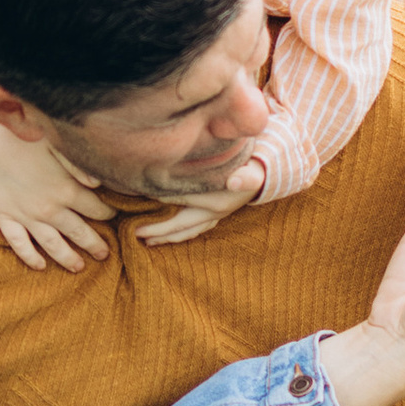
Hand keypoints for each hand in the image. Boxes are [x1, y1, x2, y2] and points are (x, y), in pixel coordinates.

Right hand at [0, 105, 114, 270]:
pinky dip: (30, 257)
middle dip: (95, 245)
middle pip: (79, 233)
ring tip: (79, 267)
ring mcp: (27, 217)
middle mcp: (50, 210)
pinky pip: (19, 244)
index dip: (108, 214)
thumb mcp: (62, 146)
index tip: (113, 216)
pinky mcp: (6, 218)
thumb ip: (82, 167)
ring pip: (52, 245)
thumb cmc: (29, 137)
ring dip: (68, 258)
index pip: (96, 210)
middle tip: (104, 255)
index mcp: (67, 191)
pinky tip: (40, 266)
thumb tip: (100, 184)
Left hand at [135, 154, 267, 246]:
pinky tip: (166, 234)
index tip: (137, 197)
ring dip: (166, 236)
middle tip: (134, 232)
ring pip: (186, 231)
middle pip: (180, 225)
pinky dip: (178, 233)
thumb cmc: (257, 165)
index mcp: (218, 202)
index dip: (158, 199)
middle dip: (157, 230)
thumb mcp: (254, 170)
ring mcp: (216, 216)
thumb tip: (235, 183)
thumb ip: (247, 176)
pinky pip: (194, 229)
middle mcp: (215, 213)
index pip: (181, 200)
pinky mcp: (217, 215)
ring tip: (145, 239)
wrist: (270, 172)